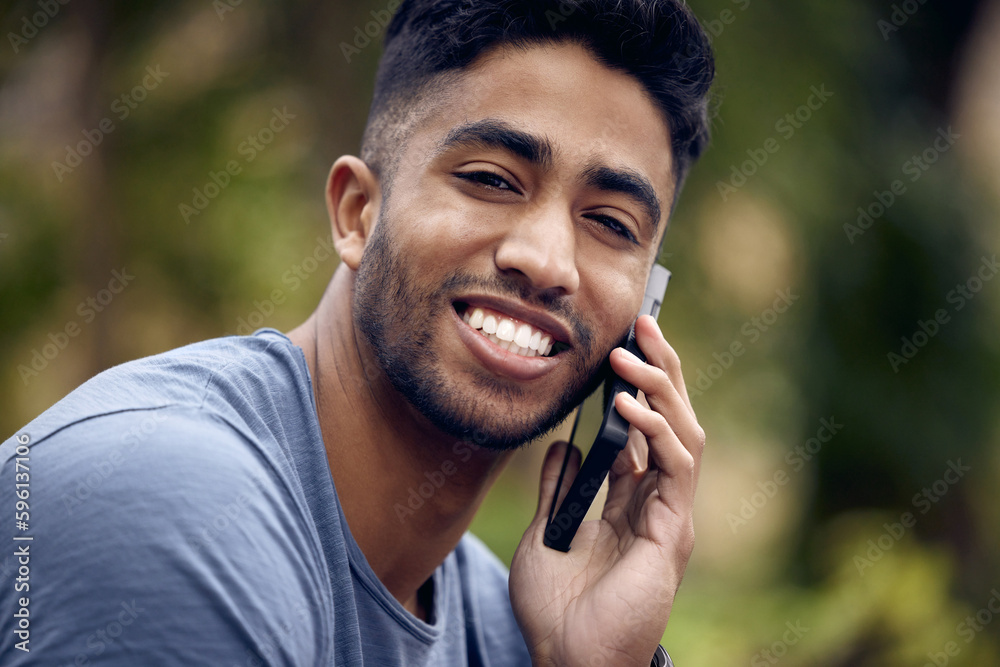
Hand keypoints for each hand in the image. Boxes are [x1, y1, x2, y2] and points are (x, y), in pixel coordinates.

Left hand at [509, 315, 704, 666]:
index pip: (642, 427)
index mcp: (628, 497)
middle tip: (641, 322)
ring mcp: (669, 513)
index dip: (634, 383)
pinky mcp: (674, 529)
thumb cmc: (557, 606)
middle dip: (659, 368)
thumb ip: (558, 487)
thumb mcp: (547, 531)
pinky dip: (655, 429)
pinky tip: (626, 406)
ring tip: (631, 352)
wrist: (566, 659)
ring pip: (684, 432)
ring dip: (660, 387)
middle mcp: (655, 499)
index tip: (618, 342)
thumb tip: (561, 442)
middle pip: (670, 418)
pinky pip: (676, 465)